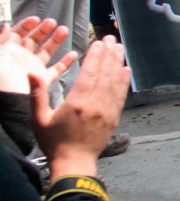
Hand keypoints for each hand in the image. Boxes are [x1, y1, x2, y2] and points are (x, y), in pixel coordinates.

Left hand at [0, 17, 76, 93]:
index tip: (36, 19)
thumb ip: (0, 39)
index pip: (17, 33)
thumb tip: (6, 25)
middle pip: (33, 40)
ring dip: (55, 40)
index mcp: (8, 51)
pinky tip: (73, 54)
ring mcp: (33, 68)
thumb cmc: (0, 79)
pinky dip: (65, 62)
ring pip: (46, 51)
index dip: (26, 25)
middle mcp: (20, 58)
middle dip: (42, 29)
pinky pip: (56, 70)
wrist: (9, 101)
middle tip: (52, 22)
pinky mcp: (42, 80)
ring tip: (63, 30)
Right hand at [31, 36, 129, 182]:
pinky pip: (121, 95)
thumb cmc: (54, 142)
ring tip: (120, 47)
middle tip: (112, 38)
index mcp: (77, 102)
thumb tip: (32, 73)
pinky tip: (126, 69)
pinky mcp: (114, 117)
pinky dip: (124, 81)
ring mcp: (107, 111)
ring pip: (115, 81)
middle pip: (104, 73)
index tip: (98, 42)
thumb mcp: (39, 119)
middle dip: (108, 53)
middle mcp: (95, 104)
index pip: (89, 73)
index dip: (95, 56)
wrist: (74, 163)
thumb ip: (37, 94)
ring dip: (118, 63)